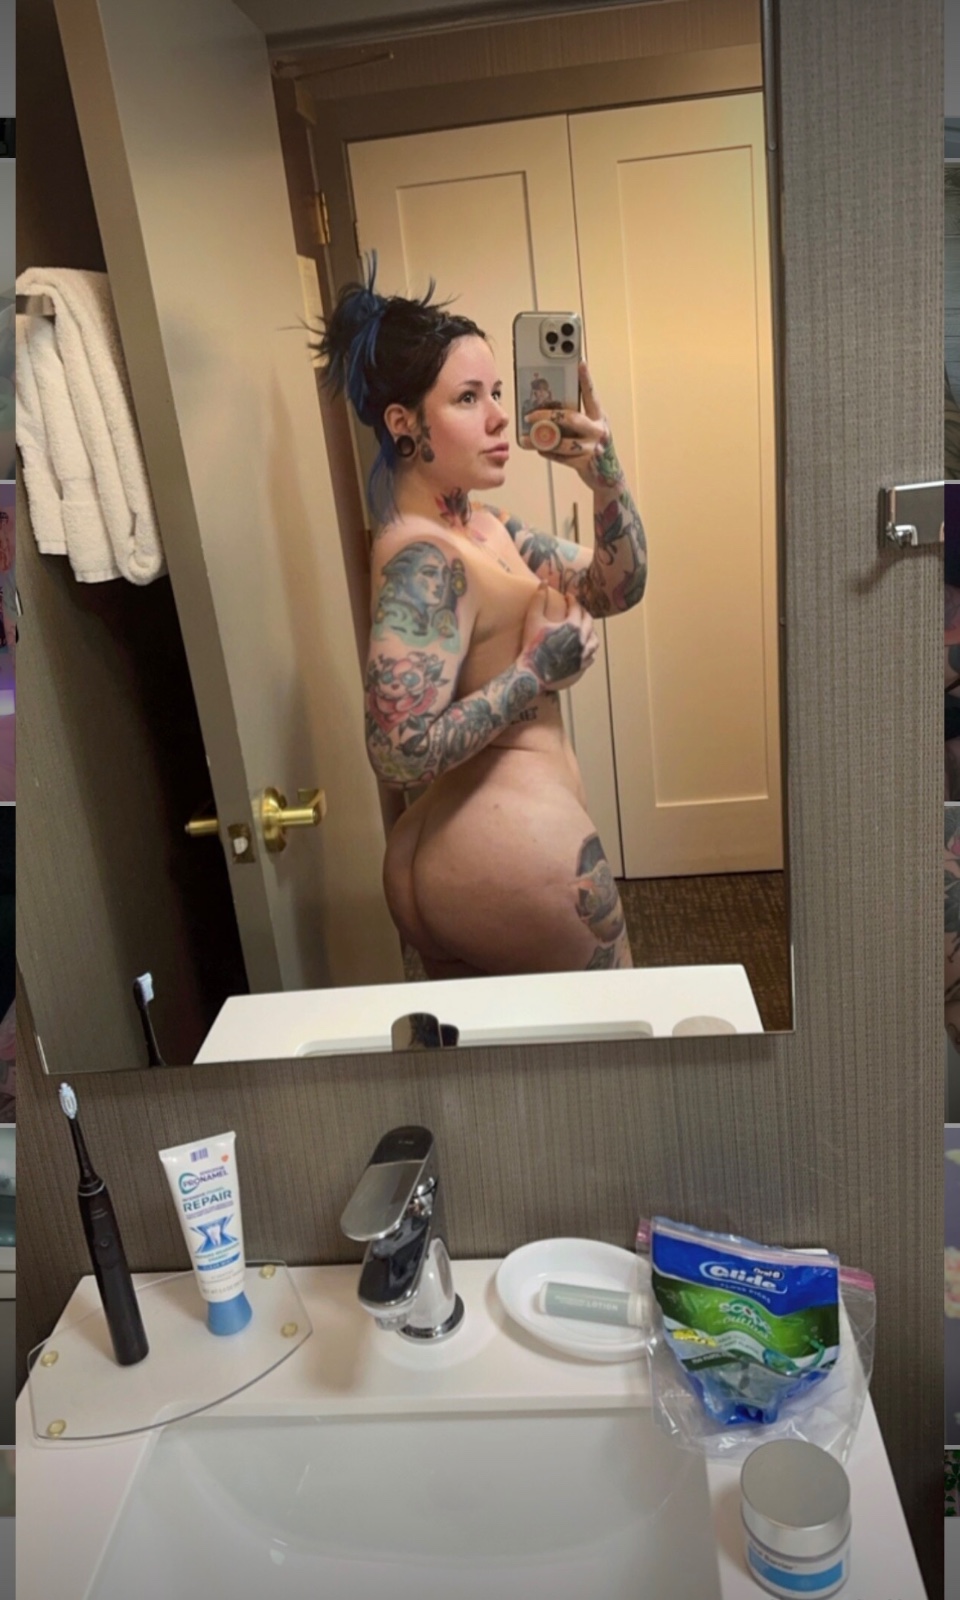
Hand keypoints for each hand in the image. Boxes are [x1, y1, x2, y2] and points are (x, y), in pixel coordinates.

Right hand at [519, 583, 599, 691]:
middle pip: (588, 621)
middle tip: (577, 609)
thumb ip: (539, 598)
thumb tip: (543, 581)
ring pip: (594, 639)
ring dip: (590, 631)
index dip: (572, 600)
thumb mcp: (533, 618)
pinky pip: (591, 656)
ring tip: (585, 628)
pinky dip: (590, 649)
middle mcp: (582, 639)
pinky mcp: (581, 666)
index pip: (577, 607)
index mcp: (573, 625)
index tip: (568, 597)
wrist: (533, 672)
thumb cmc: (532, 644)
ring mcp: (583, 654)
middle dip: (583, 613)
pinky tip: (585, 647)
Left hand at [520, 361, 623, 487]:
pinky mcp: (584, 463)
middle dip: (547, 416)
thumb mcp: (591, 429)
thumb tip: (549, 410)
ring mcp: (592, 448)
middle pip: (571, 418)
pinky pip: (561, 457)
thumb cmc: (594, 447)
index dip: (586, 379)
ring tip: (528, 438)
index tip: (580, 363)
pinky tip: (540, 449)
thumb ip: (577, 419)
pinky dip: (548, 452)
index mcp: (599, 417)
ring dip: (542, 440)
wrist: (608, 476)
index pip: (592, 395)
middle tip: (530, 415)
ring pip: (562, 441)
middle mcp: (598, 430)